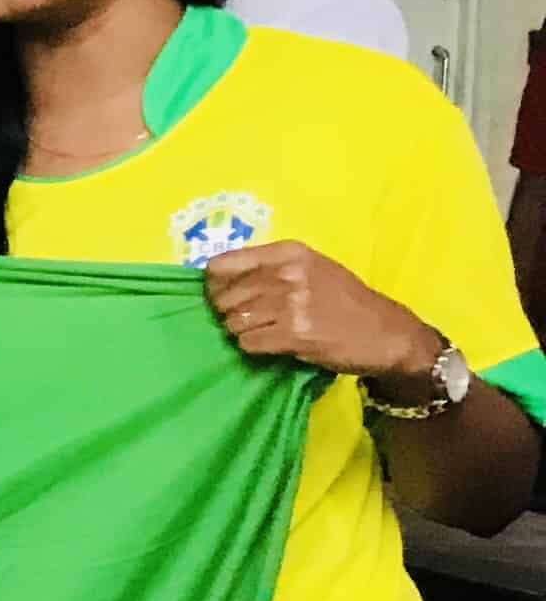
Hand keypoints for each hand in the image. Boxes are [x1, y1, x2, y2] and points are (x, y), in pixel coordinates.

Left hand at [203, 242, 449, 384]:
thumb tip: (217, 280)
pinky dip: (255, 348)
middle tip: (251, 320)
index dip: (213, 285)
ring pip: (232, 322)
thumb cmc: (344, 300)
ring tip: (267, 331)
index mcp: (288, 252)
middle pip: (223, 298)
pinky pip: (248, 343)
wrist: (386, 332)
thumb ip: (268, 268)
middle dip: (229, 313)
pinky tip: (275, 344)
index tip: (222, 296)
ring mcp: (291, 303)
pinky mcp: (294, 333)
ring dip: (243, 332)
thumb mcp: (310, 269)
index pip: (221, 265)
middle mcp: (287, 273)